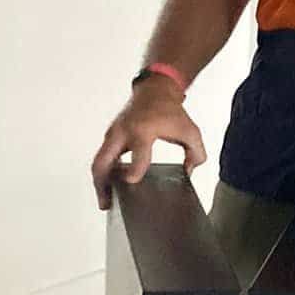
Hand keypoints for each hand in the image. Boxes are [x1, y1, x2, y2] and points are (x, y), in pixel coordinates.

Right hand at [90, 79, 206, 208]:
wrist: (154, 91)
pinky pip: (103, 158)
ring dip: (100, 182)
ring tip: (106, 201)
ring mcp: (113, 134)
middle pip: (103, 161)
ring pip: (98, 162)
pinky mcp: (110, 137)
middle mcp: (123, 132)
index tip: (133, 181)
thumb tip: (189, 173)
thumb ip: (196, 154)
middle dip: (103, 184)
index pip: (137, 152)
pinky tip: (111, 187)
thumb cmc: (170, 110)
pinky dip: (104, 173)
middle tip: (108, 204)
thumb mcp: (190, 131)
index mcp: (143, 130)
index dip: (134, 168)